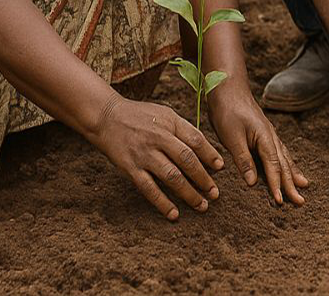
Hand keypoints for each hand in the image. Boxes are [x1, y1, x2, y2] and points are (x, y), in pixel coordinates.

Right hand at [90, 94, 225, 220]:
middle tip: (215, 194)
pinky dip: (162, 203)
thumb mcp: (165, 114)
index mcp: (171, 123)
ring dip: (188, 193)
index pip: (196, 139)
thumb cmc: (140, 116)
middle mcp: (159, 138)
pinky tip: (174, 214)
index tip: (221, 168)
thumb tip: (205, 150)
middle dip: (203, 178)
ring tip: (201, 206)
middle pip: (187, 160)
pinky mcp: (130, 168)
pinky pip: (149, 189)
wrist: (107, 117)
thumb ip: (183, 130)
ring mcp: (144, 154)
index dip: (210, 154)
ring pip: (171, 177)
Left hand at [208, 85, 307, 205]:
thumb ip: (243, 159)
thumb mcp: (232, 137)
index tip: (282, 202)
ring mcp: (268, 134)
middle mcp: (271, 137)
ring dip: (293, 173)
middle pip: (284, 164)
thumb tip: (253, 183)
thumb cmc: (228, 111)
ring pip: (284, 157)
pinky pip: (278, 151)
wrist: (228, 88)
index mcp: (265, 138)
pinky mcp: (263, 133)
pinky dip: (285, 162)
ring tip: (304, 185)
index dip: (277, 185)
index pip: (274, 167)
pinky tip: (288, 166)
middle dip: (292, 184)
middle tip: (301, 201)